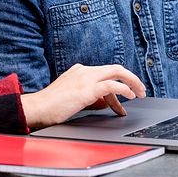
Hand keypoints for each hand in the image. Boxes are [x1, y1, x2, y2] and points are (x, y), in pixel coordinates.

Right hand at [20, 63, 145, 128]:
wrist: (37, 108)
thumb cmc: (50, 107)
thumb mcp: (72, 97)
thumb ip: (89, 96)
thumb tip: (105, 103)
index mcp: (79, 71)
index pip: (104, 74)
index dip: (118, 86)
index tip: (124, 98)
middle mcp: (84, 70)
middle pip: (115, 68)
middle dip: (131, 78)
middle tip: (141, 89)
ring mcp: (86, 78)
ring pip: (117, 72)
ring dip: (132, 82)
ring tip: (140, 94)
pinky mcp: (87, 89)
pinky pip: (112, 85)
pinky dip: (124, 89)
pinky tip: (129, 97)